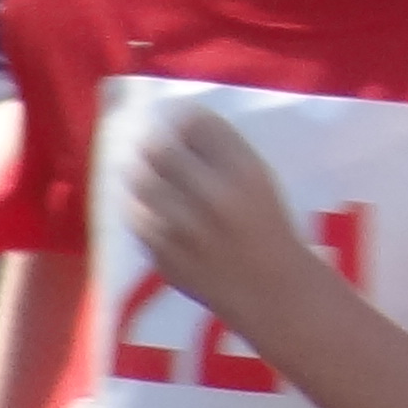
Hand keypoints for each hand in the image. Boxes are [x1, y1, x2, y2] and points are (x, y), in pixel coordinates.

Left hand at [113, 99, 312, 333]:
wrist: (271, 289)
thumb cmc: (268, 227)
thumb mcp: (259, 180)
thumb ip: (221, 151)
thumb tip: (175, 119)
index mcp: (243, 172)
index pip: (196, 124)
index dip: (181, 117)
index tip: (177, 120)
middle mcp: (211, 197)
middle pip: (160, 148)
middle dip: (152, 140)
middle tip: (151, 140)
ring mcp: (182, 230)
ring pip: (139, 183)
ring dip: (139, 171)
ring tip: (144, 169)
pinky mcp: (162, 255)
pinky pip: (136, 218)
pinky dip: (139, 206)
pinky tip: (151, 205)